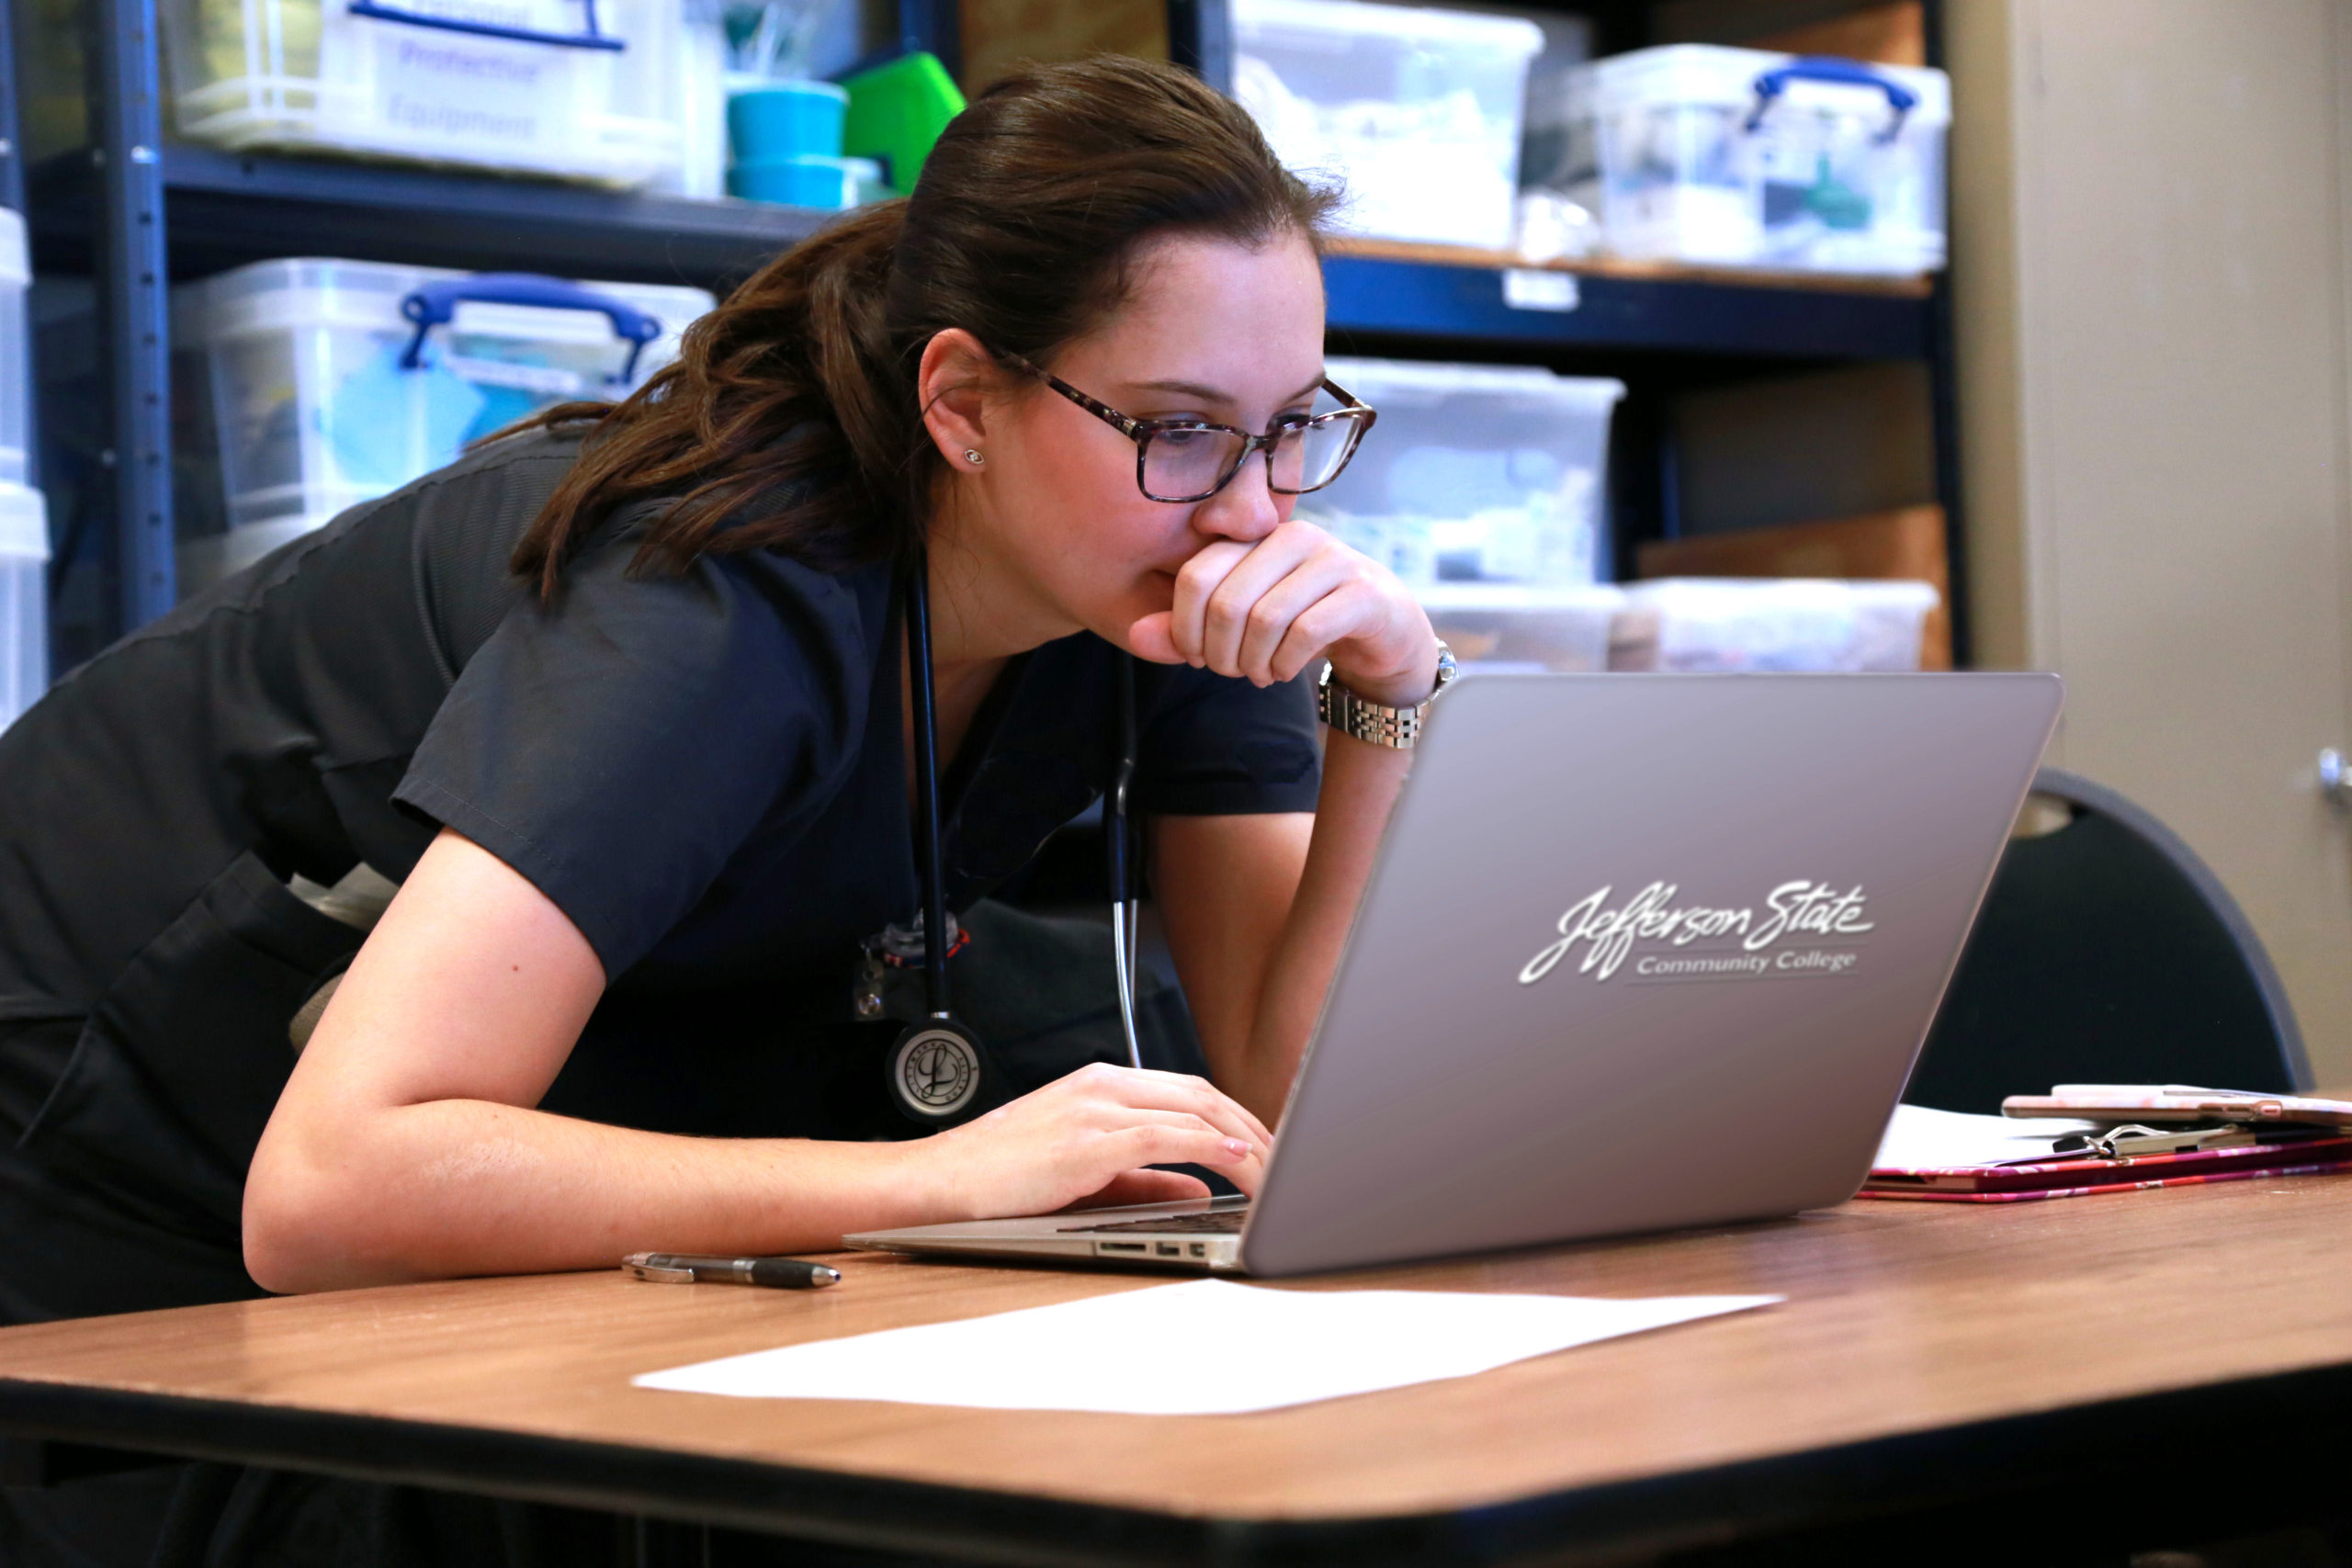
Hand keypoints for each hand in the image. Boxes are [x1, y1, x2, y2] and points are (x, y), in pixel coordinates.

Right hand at [918, 1062, 1273, 1217]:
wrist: (944, 1181)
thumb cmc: (1005, 1175)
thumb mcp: (1088, 1171)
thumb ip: (1148, 1177)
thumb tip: (1203, 1186)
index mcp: (1103, 1084)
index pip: (1189, 1090)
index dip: (1237, 1116)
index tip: (1267, 1145)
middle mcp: (1104, 1086)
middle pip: (1201, 1094)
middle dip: (1252, 1126)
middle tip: (1285, 1159)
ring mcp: (1096, 1108)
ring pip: (1192, 1113)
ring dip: (1243, 1143)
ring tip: (1273, 1171)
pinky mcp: (1088, 1140)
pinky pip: (1165, 1137)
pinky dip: (1209, 1148)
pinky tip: (1236, 1163)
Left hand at [1128, 520, 1438, 707]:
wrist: (1384, 634)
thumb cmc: (1303, 624)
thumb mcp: (1238, 628)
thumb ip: (1187, 631)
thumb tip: (1135, 637)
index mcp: (1256, 538)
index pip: (1196, 577)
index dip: (1185, 629)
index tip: (1197, 657)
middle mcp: (1294, 538)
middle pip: (1227, 603)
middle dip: (1221, 654)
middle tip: (1231, 673)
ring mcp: (1333, 561)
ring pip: (1266, 619)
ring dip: (1254, 663)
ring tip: (1259, 675)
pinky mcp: (1364, 592)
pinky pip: (1307, 631)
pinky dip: (1286, 663)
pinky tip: (1284, 672)